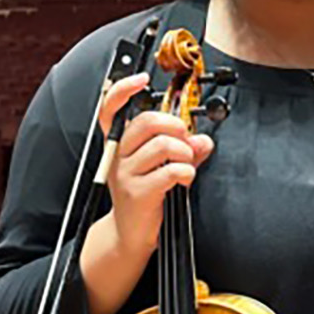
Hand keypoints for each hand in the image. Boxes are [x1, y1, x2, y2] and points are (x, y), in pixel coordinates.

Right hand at [98, 71, 215, 262]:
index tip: (141, 79)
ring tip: (185, 165)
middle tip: (185, 141)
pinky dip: (187, 172)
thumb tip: (203, 140)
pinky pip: (171, 171)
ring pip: (164, 145)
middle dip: (177, 127)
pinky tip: (184, 180)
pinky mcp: (137, 193)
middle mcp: (117, 155)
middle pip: (149, 122)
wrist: (131, 234)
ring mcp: (124, 174)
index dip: (123, 89)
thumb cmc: (146, 195)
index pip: (110, 109)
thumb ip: (184, 150)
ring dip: (185, 153)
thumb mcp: (160, 167)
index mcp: (119, 144)